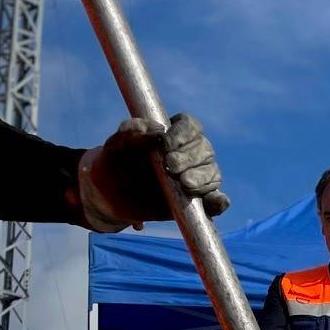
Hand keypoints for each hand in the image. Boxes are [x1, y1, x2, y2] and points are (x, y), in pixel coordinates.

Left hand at [76, 113, 227, 231]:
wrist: (110, 196)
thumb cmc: (114, 164)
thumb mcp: (115, 145)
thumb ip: (131, 132)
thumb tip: (156, 129)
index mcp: (174, 134)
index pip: (191, 126)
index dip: (183, 134)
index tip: (166, 144)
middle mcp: (190, 154)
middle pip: (205, 149)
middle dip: (189, 158)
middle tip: (171, 167)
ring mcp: (196, 178)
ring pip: (212, 173)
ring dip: (202, 178)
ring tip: (183, 184)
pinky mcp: (197, 202)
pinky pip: (217, 201)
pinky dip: (219, 202)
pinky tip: (214, 202)